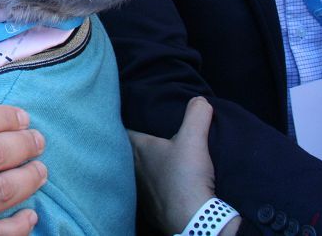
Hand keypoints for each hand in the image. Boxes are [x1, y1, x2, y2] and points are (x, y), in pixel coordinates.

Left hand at [128, 97, 238, 234]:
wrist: (193, 220)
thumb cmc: (187, 177)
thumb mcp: (195, 140)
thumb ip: (197, 115)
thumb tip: (200, 100)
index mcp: (138, 150)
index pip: (122, 131)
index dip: (121, 123)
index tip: (122, 117)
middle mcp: (132, 170)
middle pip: (125, 153)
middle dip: (128, 146)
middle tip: (136, 139)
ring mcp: (138, 192)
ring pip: (132, 174)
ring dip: (138, 168)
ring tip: (148, 162)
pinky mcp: (149, 210)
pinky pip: (144, 194)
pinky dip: (149, 189)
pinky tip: (159, 188)